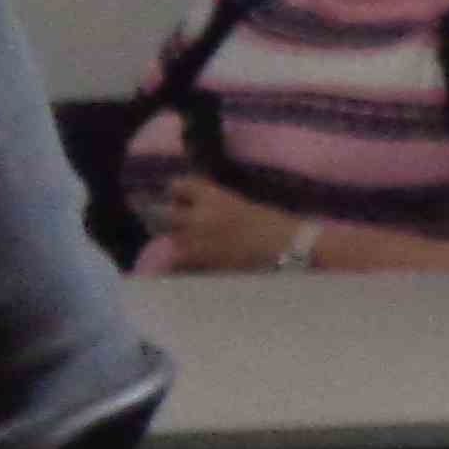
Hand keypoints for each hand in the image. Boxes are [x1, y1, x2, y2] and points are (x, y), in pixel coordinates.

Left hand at [149, 176, 305, 272]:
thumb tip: (200, 208)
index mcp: (213, 196)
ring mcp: (197, 241)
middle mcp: (198, 216)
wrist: (290, 249)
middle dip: (159, 215)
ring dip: (173, 239)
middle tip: (162, 218)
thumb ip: (217, 205)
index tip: (178, 196)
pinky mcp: (200, 263)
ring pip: (168, 238)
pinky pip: (177, 262)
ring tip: (184, 242)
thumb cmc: (275, 224)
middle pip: (159, 212)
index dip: (176, 191)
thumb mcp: (243, 205)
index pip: (177, 185)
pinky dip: (178, 262)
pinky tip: (187, 263)